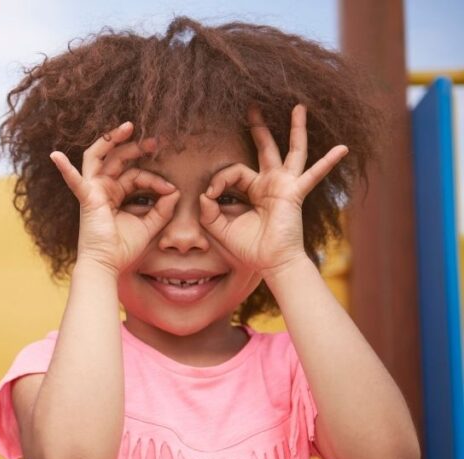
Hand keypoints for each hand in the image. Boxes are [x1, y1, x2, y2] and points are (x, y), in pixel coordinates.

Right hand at [51, 122, 177, 274]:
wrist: (107, 265)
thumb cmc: (123, 248)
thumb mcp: (149, 225)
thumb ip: (162, 209)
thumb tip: (175, 191)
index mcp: (115, 194)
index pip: (136, 175)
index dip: (155, 179)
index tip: (171, 189)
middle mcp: (103, 188)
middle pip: (118, 159)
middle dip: (136, 147)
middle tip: (155, 141)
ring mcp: (93, 191)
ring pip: (100, 157)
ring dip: (112, 140)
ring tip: (129, 127)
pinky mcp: (87, 198)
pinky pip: (74, 181)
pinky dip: (64, 168)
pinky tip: (55, 156)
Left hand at [199, 105, 347, 276]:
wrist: (271, 263)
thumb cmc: (249, 247)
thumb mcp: (220, 228)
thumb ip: (209, 211)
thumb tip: (205, 194)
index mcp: (252, 190)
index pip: (233, 172)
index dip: (219, 180)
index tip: (210, 195)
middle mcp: (270, 183)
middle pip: (265, 149)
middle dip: (258, 128)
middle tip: (251, 106)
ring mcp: (285, 185)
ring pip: (292, 151)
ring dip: (295, 129)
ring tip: (298, 107)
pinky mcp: (295, 193)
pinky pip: (313, 175)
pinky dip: (327, 162)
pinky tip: (342, 148)